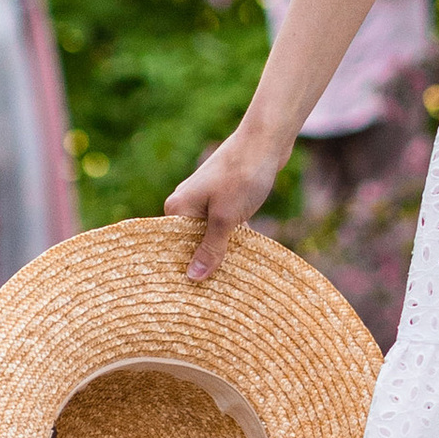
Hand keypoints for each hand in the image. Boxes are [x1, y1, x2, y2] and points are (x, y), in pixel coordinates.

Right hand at [163, 128, 287, 282]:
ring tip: (228, 280)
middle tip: (213, 293)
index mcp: (177, 208)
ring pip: (209, 234)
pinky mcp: (224, 196)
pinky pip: (222, 225)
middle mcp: (186, 203)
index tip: (190, 296)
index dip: (182, 269)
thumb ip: (210, 248)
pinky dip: (231, 238)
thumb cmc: (242, 176)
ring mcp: (205, 199)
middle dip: (203, 262)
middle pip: (190, 242)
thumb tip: (193, 277)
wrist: (266, 141)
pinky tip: (242, 256)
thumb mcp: (225, 218)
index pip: (172, 247)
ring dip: (220, 251)